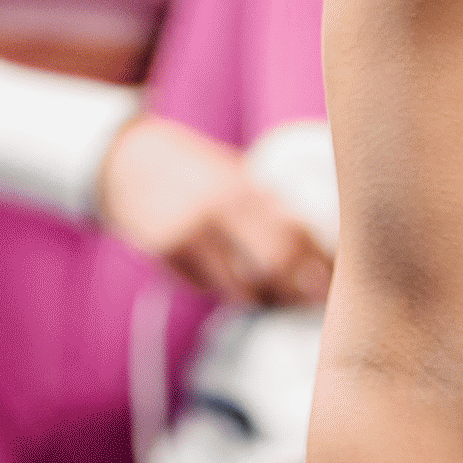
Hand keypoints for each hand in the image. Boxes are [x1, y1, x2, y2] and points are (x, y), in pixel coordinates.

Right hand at [97, 114, 333, 307]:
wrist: (124, 162)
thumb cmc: (187, 167)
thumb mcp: (231, 172)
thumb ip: (264, 203)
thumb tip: (310, 239)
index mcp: (243, 187)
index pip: (296, 233)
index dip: (321, 262)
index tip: (338, 279)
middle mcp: (219, 211)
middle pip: (276, 264)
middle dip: (301, 289)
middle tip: (315, 301)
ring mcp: (192, 237)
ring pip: (242, 289)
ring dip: (263, 299)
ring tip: (274, 296)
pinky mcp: (169, 257)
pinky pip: (206, 288)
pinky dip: (221, 289)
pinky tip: (222, 278)